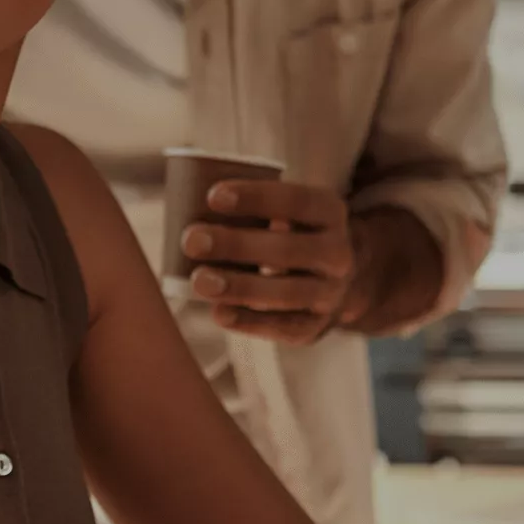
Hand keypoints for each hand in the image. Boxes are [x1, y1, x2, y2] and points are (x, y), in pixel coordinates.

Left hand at [184, 179, 354, 344]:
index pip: (298, 201)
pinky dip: (249, 322)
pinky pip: (283, 327)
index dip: (257, 197)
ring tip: (198, 281)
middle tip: (191, 239)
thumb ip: (252, 207)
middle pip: (288, 250)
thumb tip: (184, 196)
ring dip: (239, 287)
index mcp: (331, 213)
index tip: (212, 196)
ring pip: (286, 293)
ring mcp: (331, 294)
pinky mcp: (315, 327)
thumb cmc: (289, 235)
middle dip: (236, 245)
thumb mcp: (288, 211)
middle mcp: (339, 254)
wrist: (334, 283)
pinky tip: (219, 313)